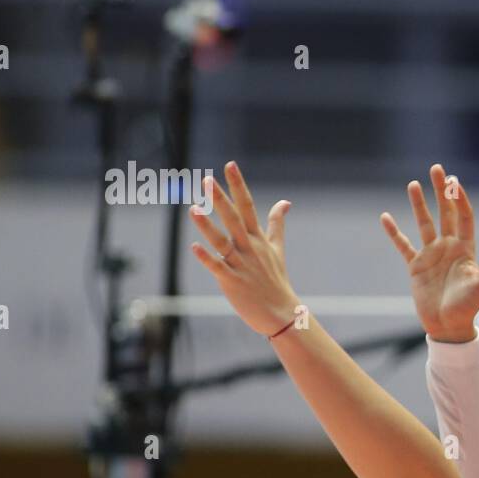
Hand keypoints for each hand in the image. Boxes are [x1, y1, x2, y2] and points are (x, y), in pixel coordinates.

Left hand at [189, 161, 301, 336]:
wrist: (281, 312)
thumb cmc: (276, 280)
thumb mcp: (277, 248)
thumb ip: (277, 224)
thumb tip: (285, 202)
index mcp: (258, 238)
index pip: (248, 205)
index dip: (238, 184)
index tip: (229, 165)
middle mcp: (249, 247)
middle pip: (233, 218)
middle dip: (219, 199)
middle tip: (205, 180)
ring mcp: (241, 264)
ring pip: (221, 241)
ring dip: (207, 226)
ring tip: (193, 209)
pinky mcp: (232, 281)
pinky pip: (218, 267)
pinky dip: (207, 258)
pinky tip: (194, 247)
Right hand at [380, 164, 478, 343]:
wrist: (449, 326)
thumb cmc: (469, 306)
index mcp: (466, 248)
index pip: (463, 216)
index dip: (460, 199)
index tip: (455, 182)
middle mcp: (448, 247)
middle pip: (445, 212)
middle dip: (442, 191)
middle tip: (437, 169)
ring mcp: (431, 255)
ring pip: (424, 223)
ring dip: (419, 204)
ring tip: (414, 184)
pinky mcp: (416, 266)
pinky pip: (403, 245)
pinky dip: (394, 232)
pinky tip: (385, 217)